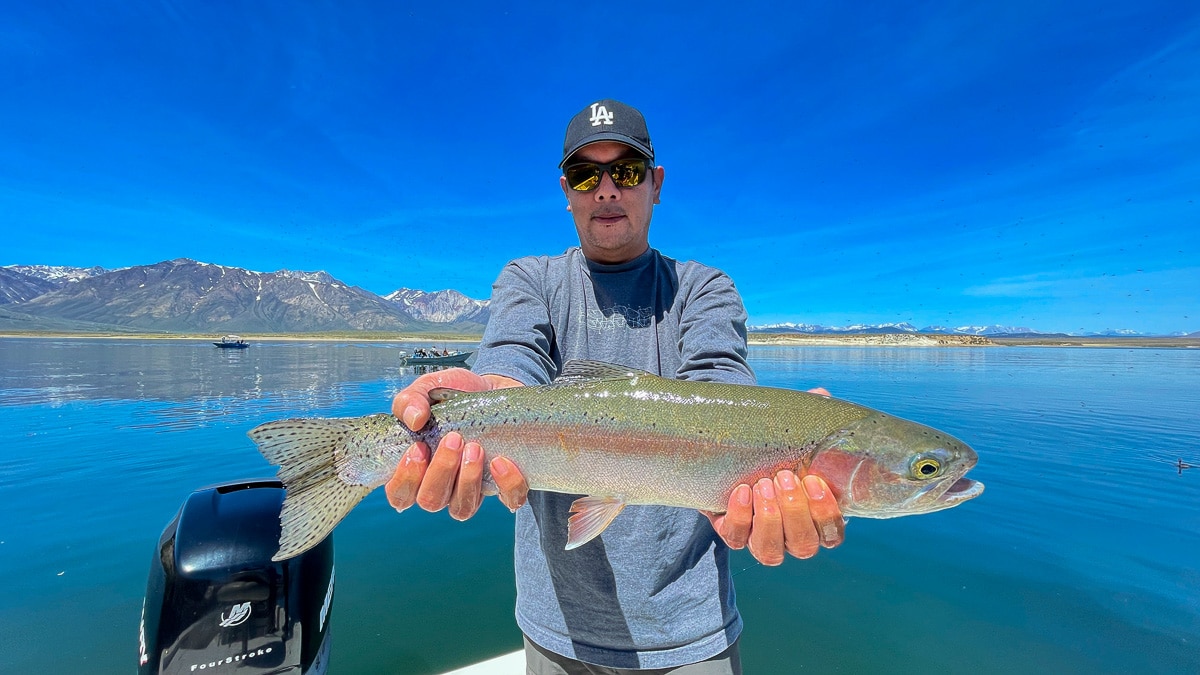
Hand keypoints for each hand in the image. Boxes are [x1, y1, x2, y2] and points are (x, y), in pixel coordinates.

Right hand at [385, 368, 528, 518]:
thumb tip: (414, 419)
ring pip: (463, 508)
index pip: (400, 495)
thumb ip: (411, 400)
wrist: (491, 390)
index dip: (406, 479)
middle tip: (454, 438)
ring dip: (468, 480)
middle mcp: (441, 488)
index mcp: (416, 470)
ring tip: (475, 447)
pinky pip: (509, 500)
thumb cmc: (452, 398)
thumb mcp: (427, 389)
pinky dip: (507, 485)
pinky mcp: (504, 486)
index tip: (418, 448)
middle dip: (441, 472)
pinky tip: (502, 461)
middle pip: (431, 501)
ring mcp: (472, 491)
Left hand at [703, 385, 841, 564]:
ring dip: (769, 519)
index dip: (826, 514)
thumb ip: (812, 416)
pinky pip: (736, 539)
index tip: (814, 481)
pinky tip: (741, 491)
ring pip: (771, 552)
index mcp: (815, 516)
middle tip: (784, 476)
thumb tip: (821, 395)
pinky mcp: (732, 532)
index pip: (832, 534)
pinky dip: (740, 517)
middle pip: (803, 546)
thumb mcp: (794, 431)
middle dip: (794, 512)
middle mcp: (791, 534)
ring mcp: (761, 537)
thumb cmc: (774, 444)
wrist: (730, 447)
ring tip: (762, 483)